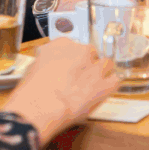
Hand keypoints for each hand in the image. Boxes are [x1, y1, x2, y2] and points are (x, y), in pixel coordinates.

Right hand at [2, 38, 118, 145]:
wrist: (41, 106)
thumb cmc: (33, 91)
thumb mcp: (33, 67)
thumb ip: (48, 61)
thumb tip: (51, 67)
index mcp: (63, 44)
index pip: (73, 45)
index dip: (72, 57)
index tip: (69, 65)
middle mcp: (82, 50)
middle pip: (91, 52)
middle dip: (87, 64)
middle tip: (79, 78)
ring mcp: (95, 66)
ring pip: (106, 63)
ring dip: (101, 72)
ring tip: (92, 84)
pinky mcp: (105, 84)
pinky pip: (115, 80)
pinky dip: (111, 84)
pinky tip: (104, 89)